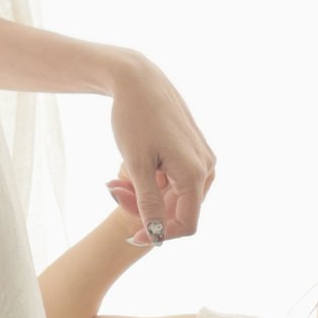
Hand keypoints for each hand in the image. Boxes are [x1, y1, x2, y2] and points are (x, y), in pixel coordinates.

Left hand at [106, 54, 216, 241]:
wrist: (138, 80)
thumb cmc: (134, 119)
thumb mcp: (136, 165)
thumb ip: (149, 204)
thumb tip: (158, 236)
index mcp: (195, 173)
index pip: (186, 224)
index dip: (158, 234)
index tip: (128, 234)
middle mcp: (206, 167)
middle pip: (178, 210)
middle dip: (144, 207)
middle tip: (112, 189)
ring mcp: (202, 158)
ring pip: (176, 196)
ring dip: (146, 194)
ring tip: (116, 178)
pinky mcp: (194, 150)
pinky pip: (176, 179)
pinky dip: (152, 181)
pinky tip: (131, 166)